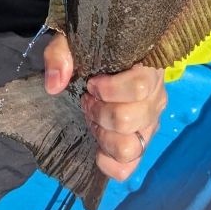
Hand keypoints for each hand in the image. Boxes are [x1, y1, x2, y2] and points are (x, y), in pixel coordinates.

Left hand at [43, 32, 166, 181]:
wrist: (109, 60)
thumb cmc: (97, 50)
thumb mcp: (74, 41)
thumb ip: (61, 53)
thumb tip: (55, 85)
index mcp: (148, 71)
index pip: (139, 87)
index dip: (109, 90)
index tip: (92, 83)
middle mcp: (156, 100)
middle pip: (129, 120)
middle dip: (99, 113)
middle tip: (88, 101)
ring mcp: (150, 125)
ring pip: (130, 147)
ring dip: (104, 136)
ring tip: (94, 120)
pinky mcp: (140, 144)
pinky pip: (128, 168)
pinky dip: (109, 163)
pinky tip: (97, 147)